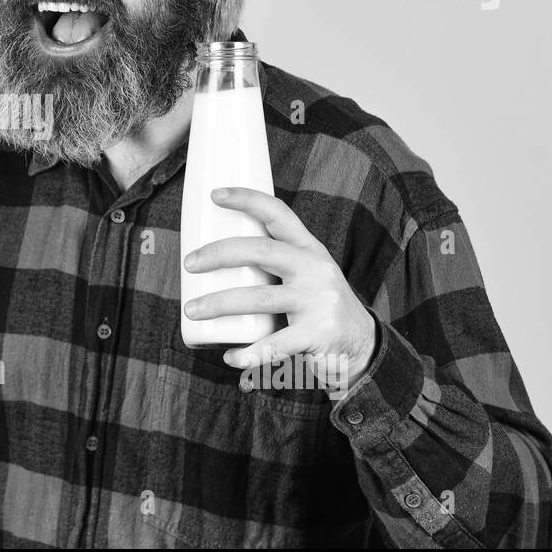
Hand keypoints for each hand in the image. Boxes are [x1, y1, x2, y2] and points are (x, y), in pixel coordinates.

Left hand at [182, 187, 376, 391]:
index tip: (215, 194)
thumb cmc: (316, 302)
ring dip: (219, 304)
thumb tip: (211, 253)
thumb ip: (273, 261)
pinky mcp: (317, 334)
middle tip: (189, 264)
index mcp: (308, 248)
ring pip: (260, 299)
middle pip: (261, 251)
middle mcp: (314, 269)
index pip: (278, 213)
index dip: (247, 199)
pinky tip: (230, 357)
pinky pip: (275, 344)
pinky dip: (249, 353)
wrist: (362, 343)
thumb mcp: (306, 272)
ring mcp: (317, 301)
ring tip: (191, 310)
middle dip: (219, 254)